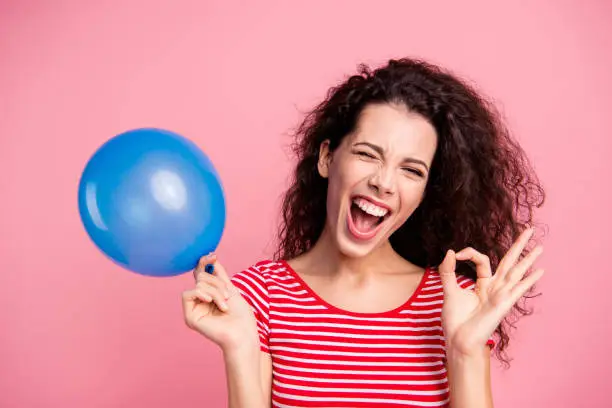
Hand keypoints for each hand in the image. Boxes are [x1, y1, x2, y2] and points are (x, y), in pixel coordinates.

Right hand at [181, 254, 257, 351]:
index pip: (201, 274)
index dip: (204, 262)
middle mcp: (200, 302)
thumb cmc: (241, 316)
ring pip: (198, 284)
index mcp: (209, 295)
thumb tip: (212, 258)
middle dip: (217, 283)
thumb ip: (220, 274)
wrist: (243, 334)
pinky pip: (188, 294)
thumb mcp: (231, 289)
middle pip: (201, 277)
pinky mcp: (190, 317)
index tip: (213, 256)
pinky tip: (210, 301)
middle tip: (228, 295)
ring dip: (215, 291)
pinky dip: (201, 294)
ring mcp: (194, 309)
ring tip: (224, 305)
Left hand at [438, 227, 544, 355]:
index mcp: (483, 283)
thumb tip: (450, 251)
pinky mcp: (503, 303)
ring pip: (516, 272)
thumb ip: (448, 271)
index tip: (456, 255)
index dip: (470, 253)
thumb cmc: (455, 319)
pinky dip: (529, 280)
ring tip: (541, 247)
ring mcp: (501, 295)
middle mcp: (495, 287)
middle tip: (530, 229)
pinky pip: (518, 289)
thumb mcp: (449, 290)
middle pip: (509, 261)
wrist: (458, 339)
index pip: (483, 259)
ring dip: (529, 259)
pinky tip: (541, 271)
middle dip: (519, 245)